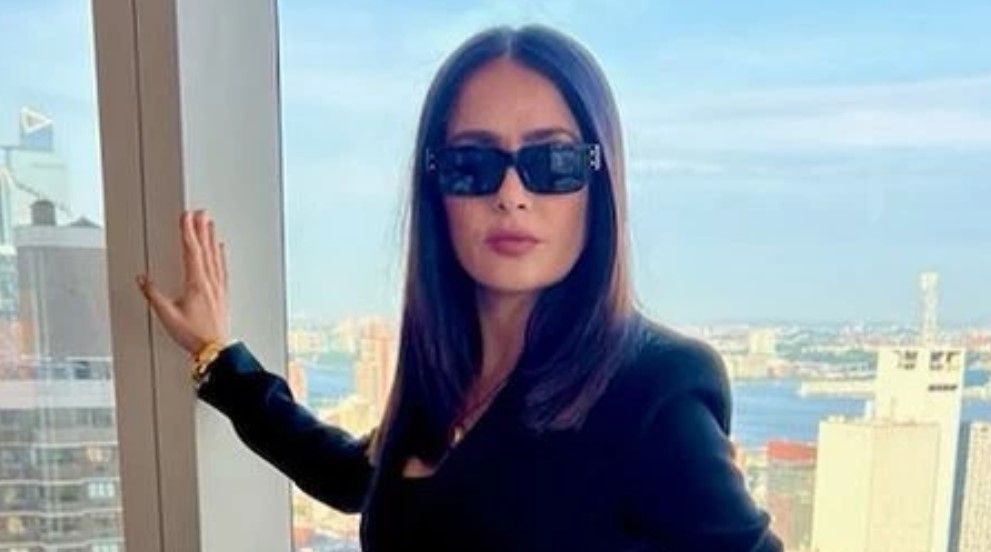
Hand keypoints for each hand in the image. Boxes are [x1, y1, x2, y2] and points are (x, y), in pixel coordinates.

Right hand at [135, 209, 229, 356]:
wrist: (215, 349)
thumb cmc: (193, 335)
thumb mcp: (167, 315)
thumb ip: (154, 295)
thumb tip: (143, 280)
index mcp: (196, 284)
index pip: (191, 251)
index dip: (188, 232)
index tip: (186, 217)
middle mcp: (210, 282)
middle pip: (205, 249)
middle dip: (201, 229)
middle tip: (200, 213)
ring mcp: (218, 287)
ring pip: (215, 256)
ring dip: (211, 238)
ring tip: (209, 224)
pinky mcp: (222, 293)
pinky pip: (222, 268)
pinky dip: (220, 255)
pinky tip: (220, 249)